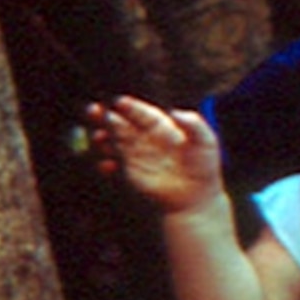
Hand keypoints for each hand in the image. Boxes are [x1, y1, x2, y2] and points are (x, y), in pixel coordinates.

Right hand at [85, 96, 223, 215]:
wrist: (196, 198)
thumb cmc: (204, 167)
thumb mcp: (206, 142)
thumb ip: (194, 125)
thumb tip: (176, 111)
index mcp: (161, 126)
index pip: (142, 113)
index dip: (130, 107)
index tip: (119, 102)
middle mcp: (144, 138)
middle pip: (121, 123)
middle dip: (106, 117)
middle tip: (94, 110)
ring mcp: (135, 155)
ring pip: (113, 142)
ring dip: (102, 138)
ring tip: (98, 138)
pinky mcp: (130, 174)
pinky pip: (114, 166)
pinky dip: (107, 164)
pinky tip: (107, 164)